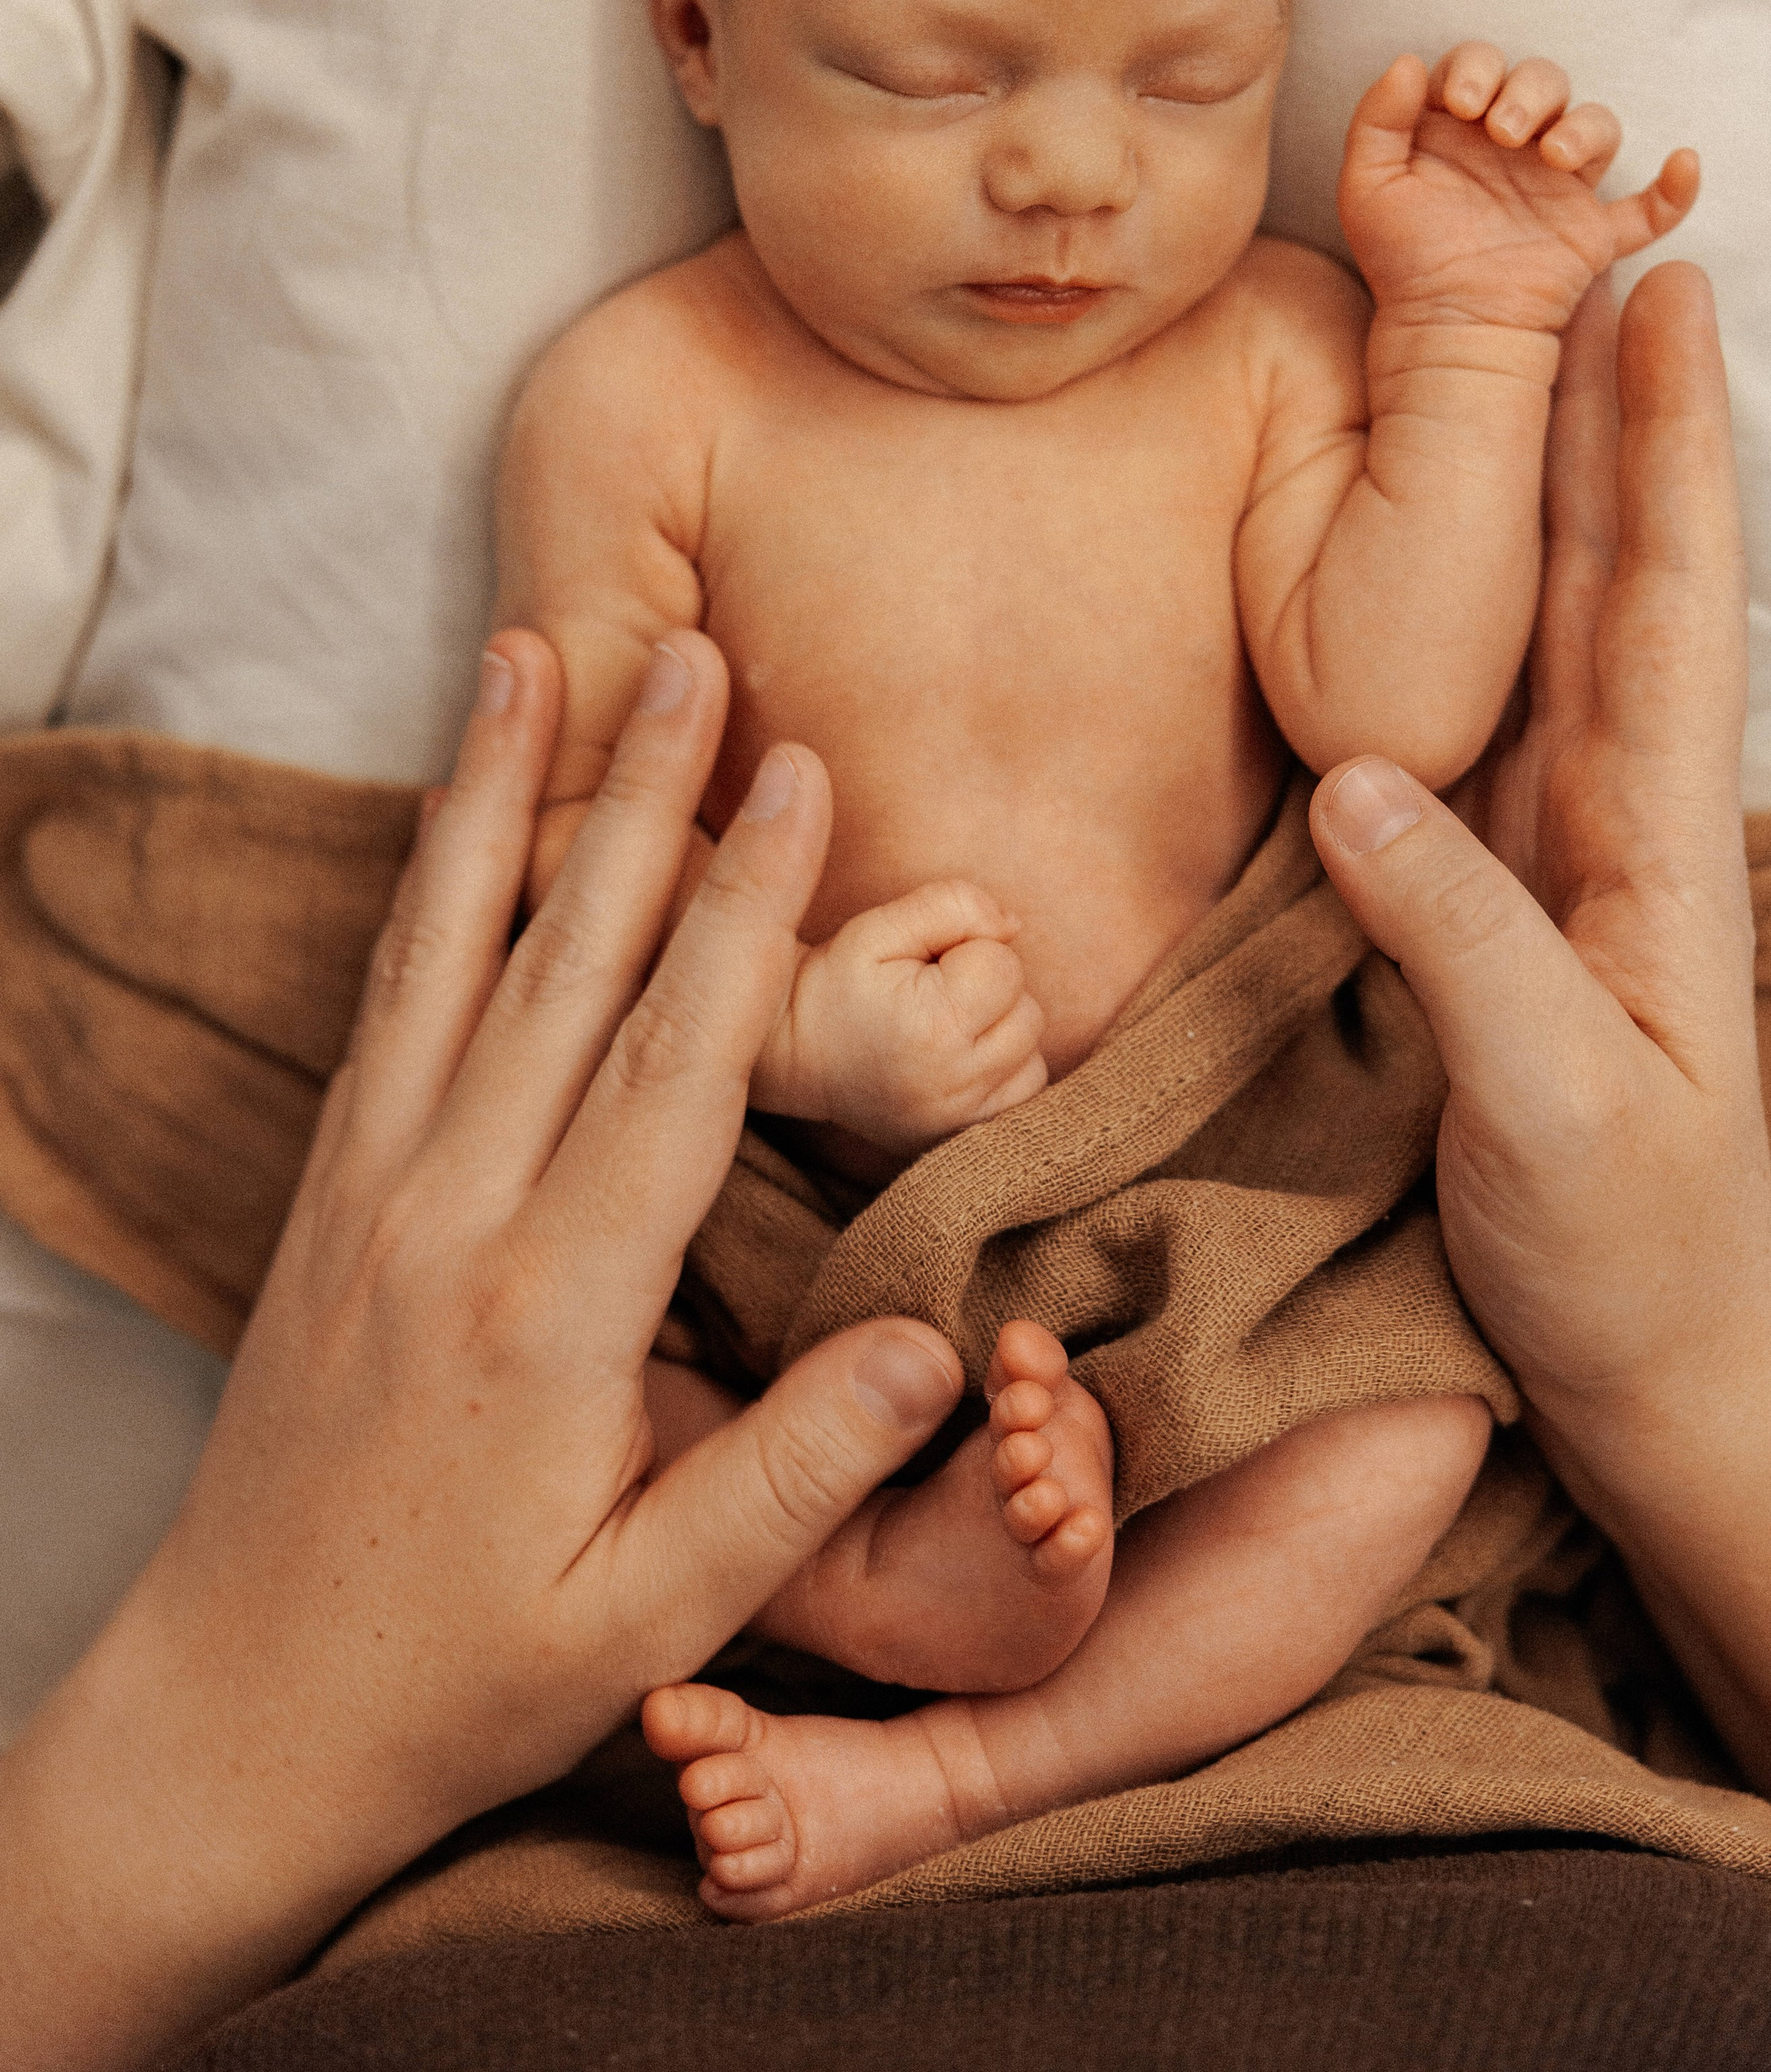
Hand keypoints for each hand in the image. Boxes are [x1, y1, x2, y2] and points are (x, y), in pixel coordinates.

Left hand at [0, 629, 964, 2069]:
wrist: (236, 1717)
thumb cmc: (461, 1677)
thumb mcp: (652, 1619)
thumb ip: (796, 1477)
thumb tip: (937, 1343)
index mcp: (552, 1306)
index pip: (676, 1063)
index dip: (750, 911)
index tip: (799, 775)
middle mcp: (450, 1213)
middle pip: (565, 964)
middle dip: (644, 798)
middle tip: (695, 651)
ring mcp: (371, 1191)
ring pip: (448, 950)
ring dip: (499, 792)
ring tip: (532, 653)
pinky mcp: (326, 1197)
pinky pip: (381, 1003)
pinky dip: (423, 887)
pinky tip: (451, 813)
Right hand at [753, 879, 1049, 1155]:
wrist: (795, 1054)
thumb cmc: (837, 982)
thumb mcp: (878, 926)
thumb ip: (953, 906)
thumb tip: (1014, 926)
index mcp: (935, 1028)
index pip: (1004, 963)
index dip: (966, 950)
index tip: (922, 967)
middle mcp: (955, 1085)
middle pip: (1026, 1010)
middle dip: (987, 991)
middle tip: (930, 995)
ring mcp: (962, 1120)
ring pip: (1031, 1052)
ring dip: (1000, 1030)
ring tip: (944, 1027)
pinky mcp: (964, 1137)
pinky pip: (1025, 1092)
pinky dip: (1005, 1069)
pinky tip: (960, 1059)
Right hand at [1309, 264, 1770, 1427]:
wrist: (1650, 1372)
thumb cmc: (1624, 1256)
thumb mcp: (1549, 1108)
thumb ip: (1460, 944)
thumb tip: (1361, 785)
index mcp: (1651, 852)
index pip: (1662, 613)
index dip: (1659, 457)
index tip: (1655, 305)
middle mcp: (1618, 827)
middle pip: (1619, 586)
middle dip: (1614, 427)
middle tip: (1596, 266)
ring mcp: (1567, 860)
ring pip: (1563, 639)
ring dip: (1560, 499)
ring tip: (1536, 370)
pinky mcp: (1509, 905)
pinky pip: (1498, 728)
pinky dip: (1491, 622)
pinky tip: (1462, 580)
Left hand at [1339, 45, 1698, 337]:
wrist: (1440, 329)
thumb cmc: (1400, 258)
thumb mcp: (1367, 185)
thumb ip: (1377, 120)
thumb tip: (1409, 60)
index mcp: (1463, 126)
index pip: (1482, 64)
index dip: (1477, 68)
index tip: (1460, 102)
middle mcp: (1516, 147)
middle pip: (1545, 81)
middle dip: (1529, 92)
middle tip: (1503, 132)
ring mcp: (1560, 188)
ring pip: (1598, 127)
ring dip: (1584, 129)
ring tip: (1554, 156)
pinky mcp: (1592, 234)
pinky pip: (1651, 210)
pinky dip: (1675, 190)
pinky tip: (1683, 163)